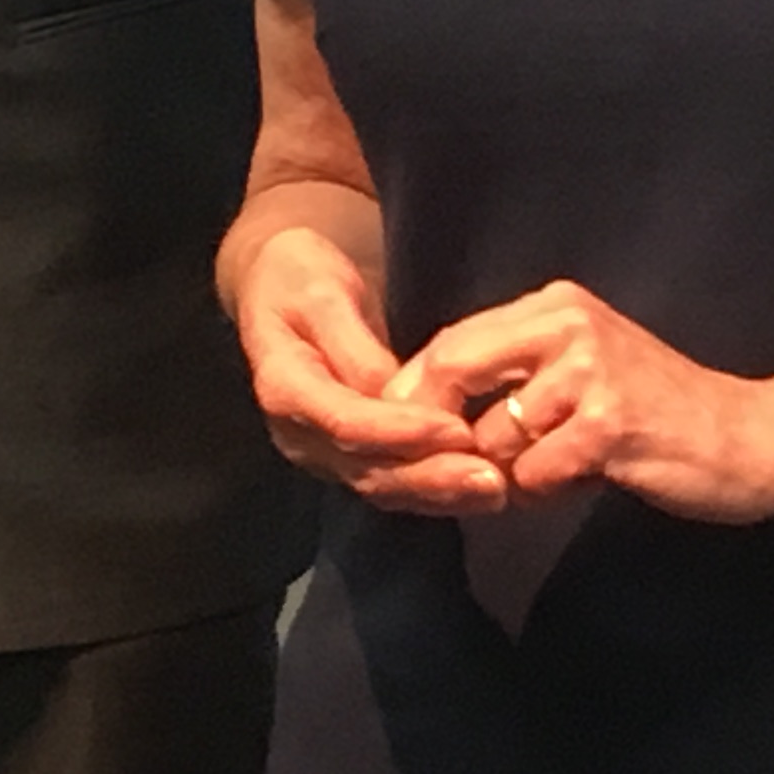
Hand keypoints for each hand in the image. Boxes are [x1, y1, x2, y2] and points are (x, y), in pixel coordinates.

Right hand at [229, 224, 511, 515]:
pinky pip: (393, 484)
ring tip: (494, 489)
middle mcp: (299, 435)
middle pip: (366, 469)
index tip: (457, 430)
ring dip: (440, 494)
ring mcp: (322, 454)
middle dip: (430, 478)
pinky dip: (436, 492)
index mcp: (283, 387)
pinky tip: (478, 489)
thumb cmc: (300, 279)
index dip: (400, 431)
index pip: (345, 421)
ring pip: (383, 486)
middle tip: (490, 479)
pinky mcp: (348, 459)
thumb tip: (391, 390)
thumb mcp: (321, 292)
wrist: (279, 289)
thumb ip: (353, 343)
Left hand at [389, 282, 773, 525]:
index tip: (402, 437)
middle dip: (435, 428)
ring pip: (492, 435)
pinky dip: (542, 492)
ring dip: (506, 472)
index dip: (416, 393)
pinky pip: (533, 472)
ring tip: (553, 475)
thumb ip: (516, 376)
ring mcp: (590, 371)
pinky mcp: (610, 424)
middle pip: (454, 369)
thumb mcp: (583, 372)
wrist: (752, 439)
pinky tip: (578, 485)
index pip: (452, 340)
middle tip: (441, 469)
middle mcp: (568, 323)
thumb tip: (425, 405)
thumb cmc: (659, 415)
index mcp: (555, 305)